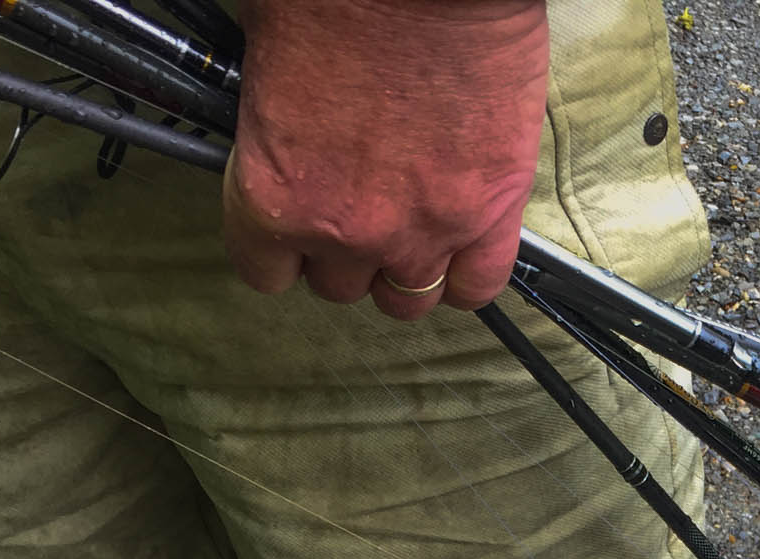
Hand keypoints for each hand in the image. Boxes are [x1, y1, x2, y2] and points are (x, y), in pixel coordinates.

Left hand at [222, 0, 548, 320]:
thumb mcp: (266, 60)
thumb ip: (271, 127)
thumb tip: (281, 135)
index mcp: (278, 192)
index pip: (266, 269)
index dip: (279, 247)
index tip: (292, 225)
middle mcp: (352, 228)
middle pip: (341, 286)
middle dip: (344, 253)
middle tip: (355, 207)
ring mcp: (428, 227)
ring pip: (410, 297)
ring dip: (404, 269)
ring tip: (409, 228)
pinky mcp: (493, 211)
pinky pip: (479, 285)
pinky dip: (467, 275)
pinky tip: (459, 246)